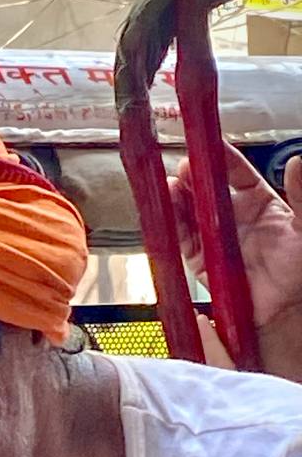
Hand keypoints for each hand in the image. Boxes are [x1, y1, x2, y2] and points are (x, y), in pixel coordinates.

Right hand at [169, 143, 301, 328]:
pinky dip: (172, 223)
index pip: (236, 173)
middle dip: (193, 177)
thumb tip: (298, 162)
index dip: (221, 159)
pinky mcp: (200, 260)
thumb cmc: (300, 270)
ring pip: (190, 210)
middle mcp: (233, 217)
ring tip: (171, 184)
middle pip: (207, 190)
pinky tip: (168, 207)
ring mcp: (214, 238)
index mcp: (259, 203)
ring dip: (178, 196)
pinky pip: (181, 238)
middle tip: (184, 167)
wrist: (283, 310)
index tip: (209, 146)